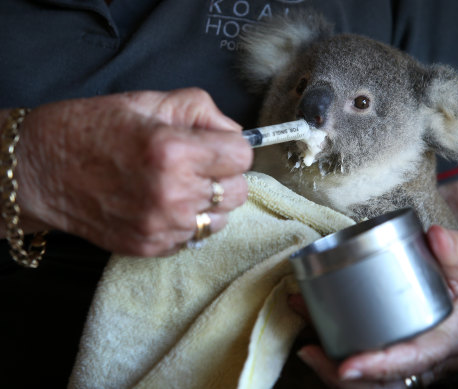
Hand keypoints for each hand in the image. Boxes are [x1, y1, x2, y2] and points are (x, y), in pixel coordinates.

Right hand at [13, 88, 251, 255]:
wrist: (43, 169)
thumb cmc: (93, 129)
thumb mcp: (149, 102)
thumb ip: (202, 111)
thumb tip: (236, 133)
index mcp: (173, 151)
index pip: (242, 157)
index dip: (232, 146)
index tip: (217, 145)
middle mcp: (172, 194)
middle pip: (238, 192)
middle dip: (226, 175)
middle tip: (200, 165)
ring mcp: (162, 226)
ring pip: (220, 219)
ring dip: (209, 202)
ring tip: (180, 186)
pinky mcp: (151, 247)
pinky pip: (194, 237)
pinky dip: (187, 221)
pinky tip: (164, 204)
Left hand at [292, 225, 457, 387]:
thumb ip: (457, 251)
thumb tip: (437, 235)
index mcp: (449, 340)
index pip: (411, 361)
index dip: (377, 366)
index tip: (345, 365)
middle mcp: (434, 360)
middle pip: (386, 382)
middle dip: (344, 376)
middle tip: (310, 351)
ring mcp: (422, 362)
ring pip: (379, 381)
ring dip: (340, 368)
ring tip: (307, 345)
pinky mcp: (412, 355)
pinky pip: (381, 369)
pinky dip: (350, 360)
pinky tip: (324, 340)